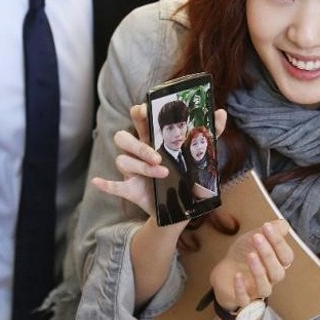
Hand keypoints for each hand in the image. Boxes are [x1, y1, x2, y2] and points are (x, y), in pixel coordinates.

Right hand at [92, 104, 227, 216]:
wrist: (179, 210)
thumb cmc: (186, 176)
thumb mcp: (200, 156)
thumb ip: (211, 134)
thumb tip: (221, 113)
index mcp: (153, 139)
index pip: (139, 118)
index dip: (138, 112)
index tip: (146, 110)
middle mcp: (138, 152)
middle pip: (124, 137)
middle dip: (138, 145)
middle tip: (158, 156)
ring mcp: (131, 170)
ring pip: (122, 160)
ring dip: (139, 167)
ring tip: (161, 174)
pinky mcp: (129, 189)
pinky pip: (113, 185)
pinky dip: (106, 184)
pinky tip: (98, 182)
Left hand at [210, 219, 293, 310]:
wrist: (225, 271)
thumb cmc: (243, 254)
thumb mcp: (254, 238)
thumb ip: (269, 231)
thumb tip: (283, 224)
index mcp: (277, 264)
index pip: (286, 257)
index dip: (278, 242)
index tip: (267, 226)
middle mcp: (270, 279)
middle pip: (277, 272)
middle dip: (268, 254)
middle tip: (257, 238)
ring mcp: (256, 290)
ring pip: (265, 288)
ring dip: (259, 271)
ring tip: (250, 255)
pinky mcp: (242, 299)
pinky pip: (245, 299)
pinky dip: (241, 288)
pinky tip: (237, 275)